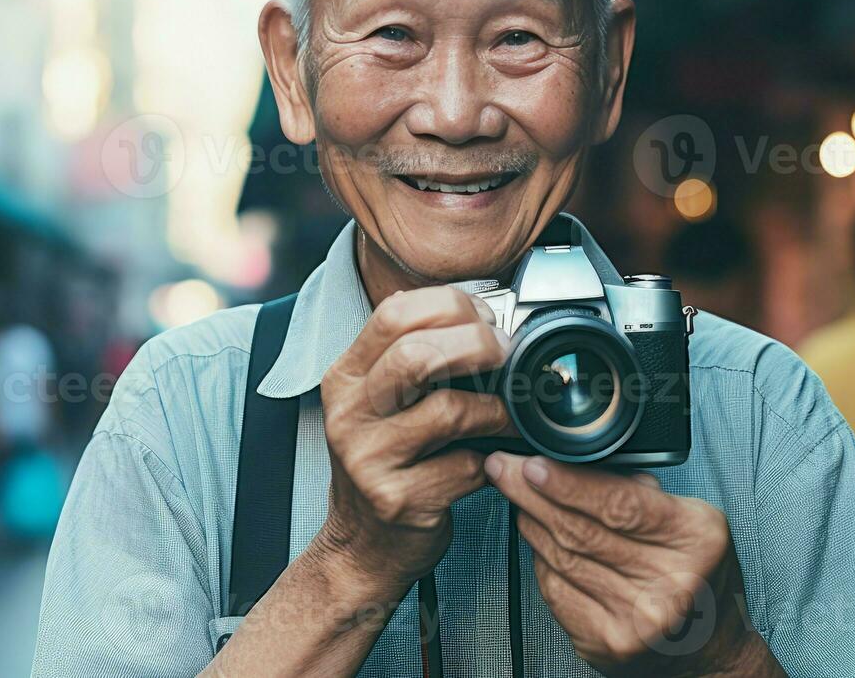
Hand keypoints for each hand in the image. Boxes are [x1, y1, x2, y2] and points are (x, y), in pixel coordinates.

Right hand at [311, 286, 513, 602]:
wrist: (362, 546)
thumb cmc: (385, 465)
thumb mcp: (381, 403)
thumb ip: (414, 358)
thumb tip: (481, 315)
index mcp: (345, 377)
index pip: (394, 313)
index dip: (450, 306)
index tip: (485, 319)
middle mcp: (349, 414)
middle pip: (417, 354)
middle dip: (478, 344)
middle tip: (508, 355)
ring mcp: (369, 459)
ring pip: (449, 410)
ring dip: (496, 409)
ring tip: (509, 415)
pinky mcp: (397, 500)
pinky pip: (464, 466)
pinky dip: (489, 460)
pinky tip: (488, 461)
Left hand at [486, 453, 781, 677]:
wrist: (706, 642)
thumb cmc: (694, 568)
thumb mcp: (687, 516)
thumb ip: (638, 491)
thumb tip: (570, 463)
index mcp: (696, 539)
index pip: (619, 505)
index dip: (567, 483)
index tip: (530, 464)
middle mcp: (670, 584)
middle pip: (581, 531)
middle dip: (531, 495)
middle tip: (503, 469)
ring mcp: (637, 621)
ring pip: (562, 559)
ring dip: (531, 523)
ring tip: (516, 498)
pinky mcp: (607, 643)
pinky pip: (556, 590)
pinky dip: (541, 561)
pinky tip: (538, 540)